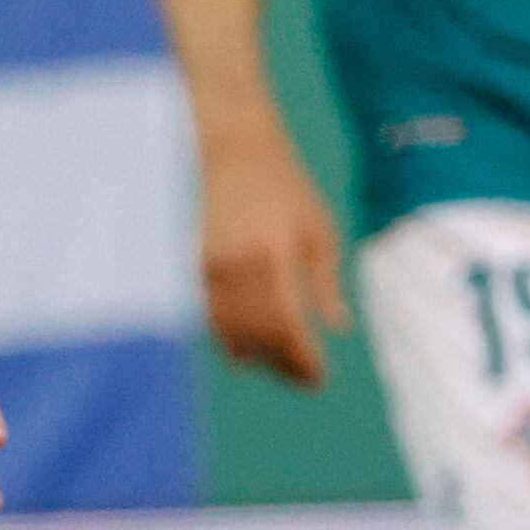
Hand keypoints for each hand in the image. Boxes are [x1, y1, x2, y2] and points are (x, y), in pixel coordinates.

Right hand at [195, 136, 348, 386]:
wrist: (229, 148)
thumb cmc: (282, 184)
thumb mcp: (317, 228)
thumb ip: (324, 281)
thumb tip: (339, 328)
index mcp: (270, 257)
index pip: (286, 327)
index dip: (301, 359)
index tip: (319, 379)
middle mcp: (233, 268)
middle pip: (256, 336)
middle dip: (281, 364)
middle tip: (304, 381)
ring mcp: (206, 268)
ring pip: (228, 331)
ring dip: (253, 356)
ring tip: (277, 369)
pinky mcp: (190, 266)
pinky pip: (208, 316)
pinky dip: (226, 337)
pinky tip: (243, 350)